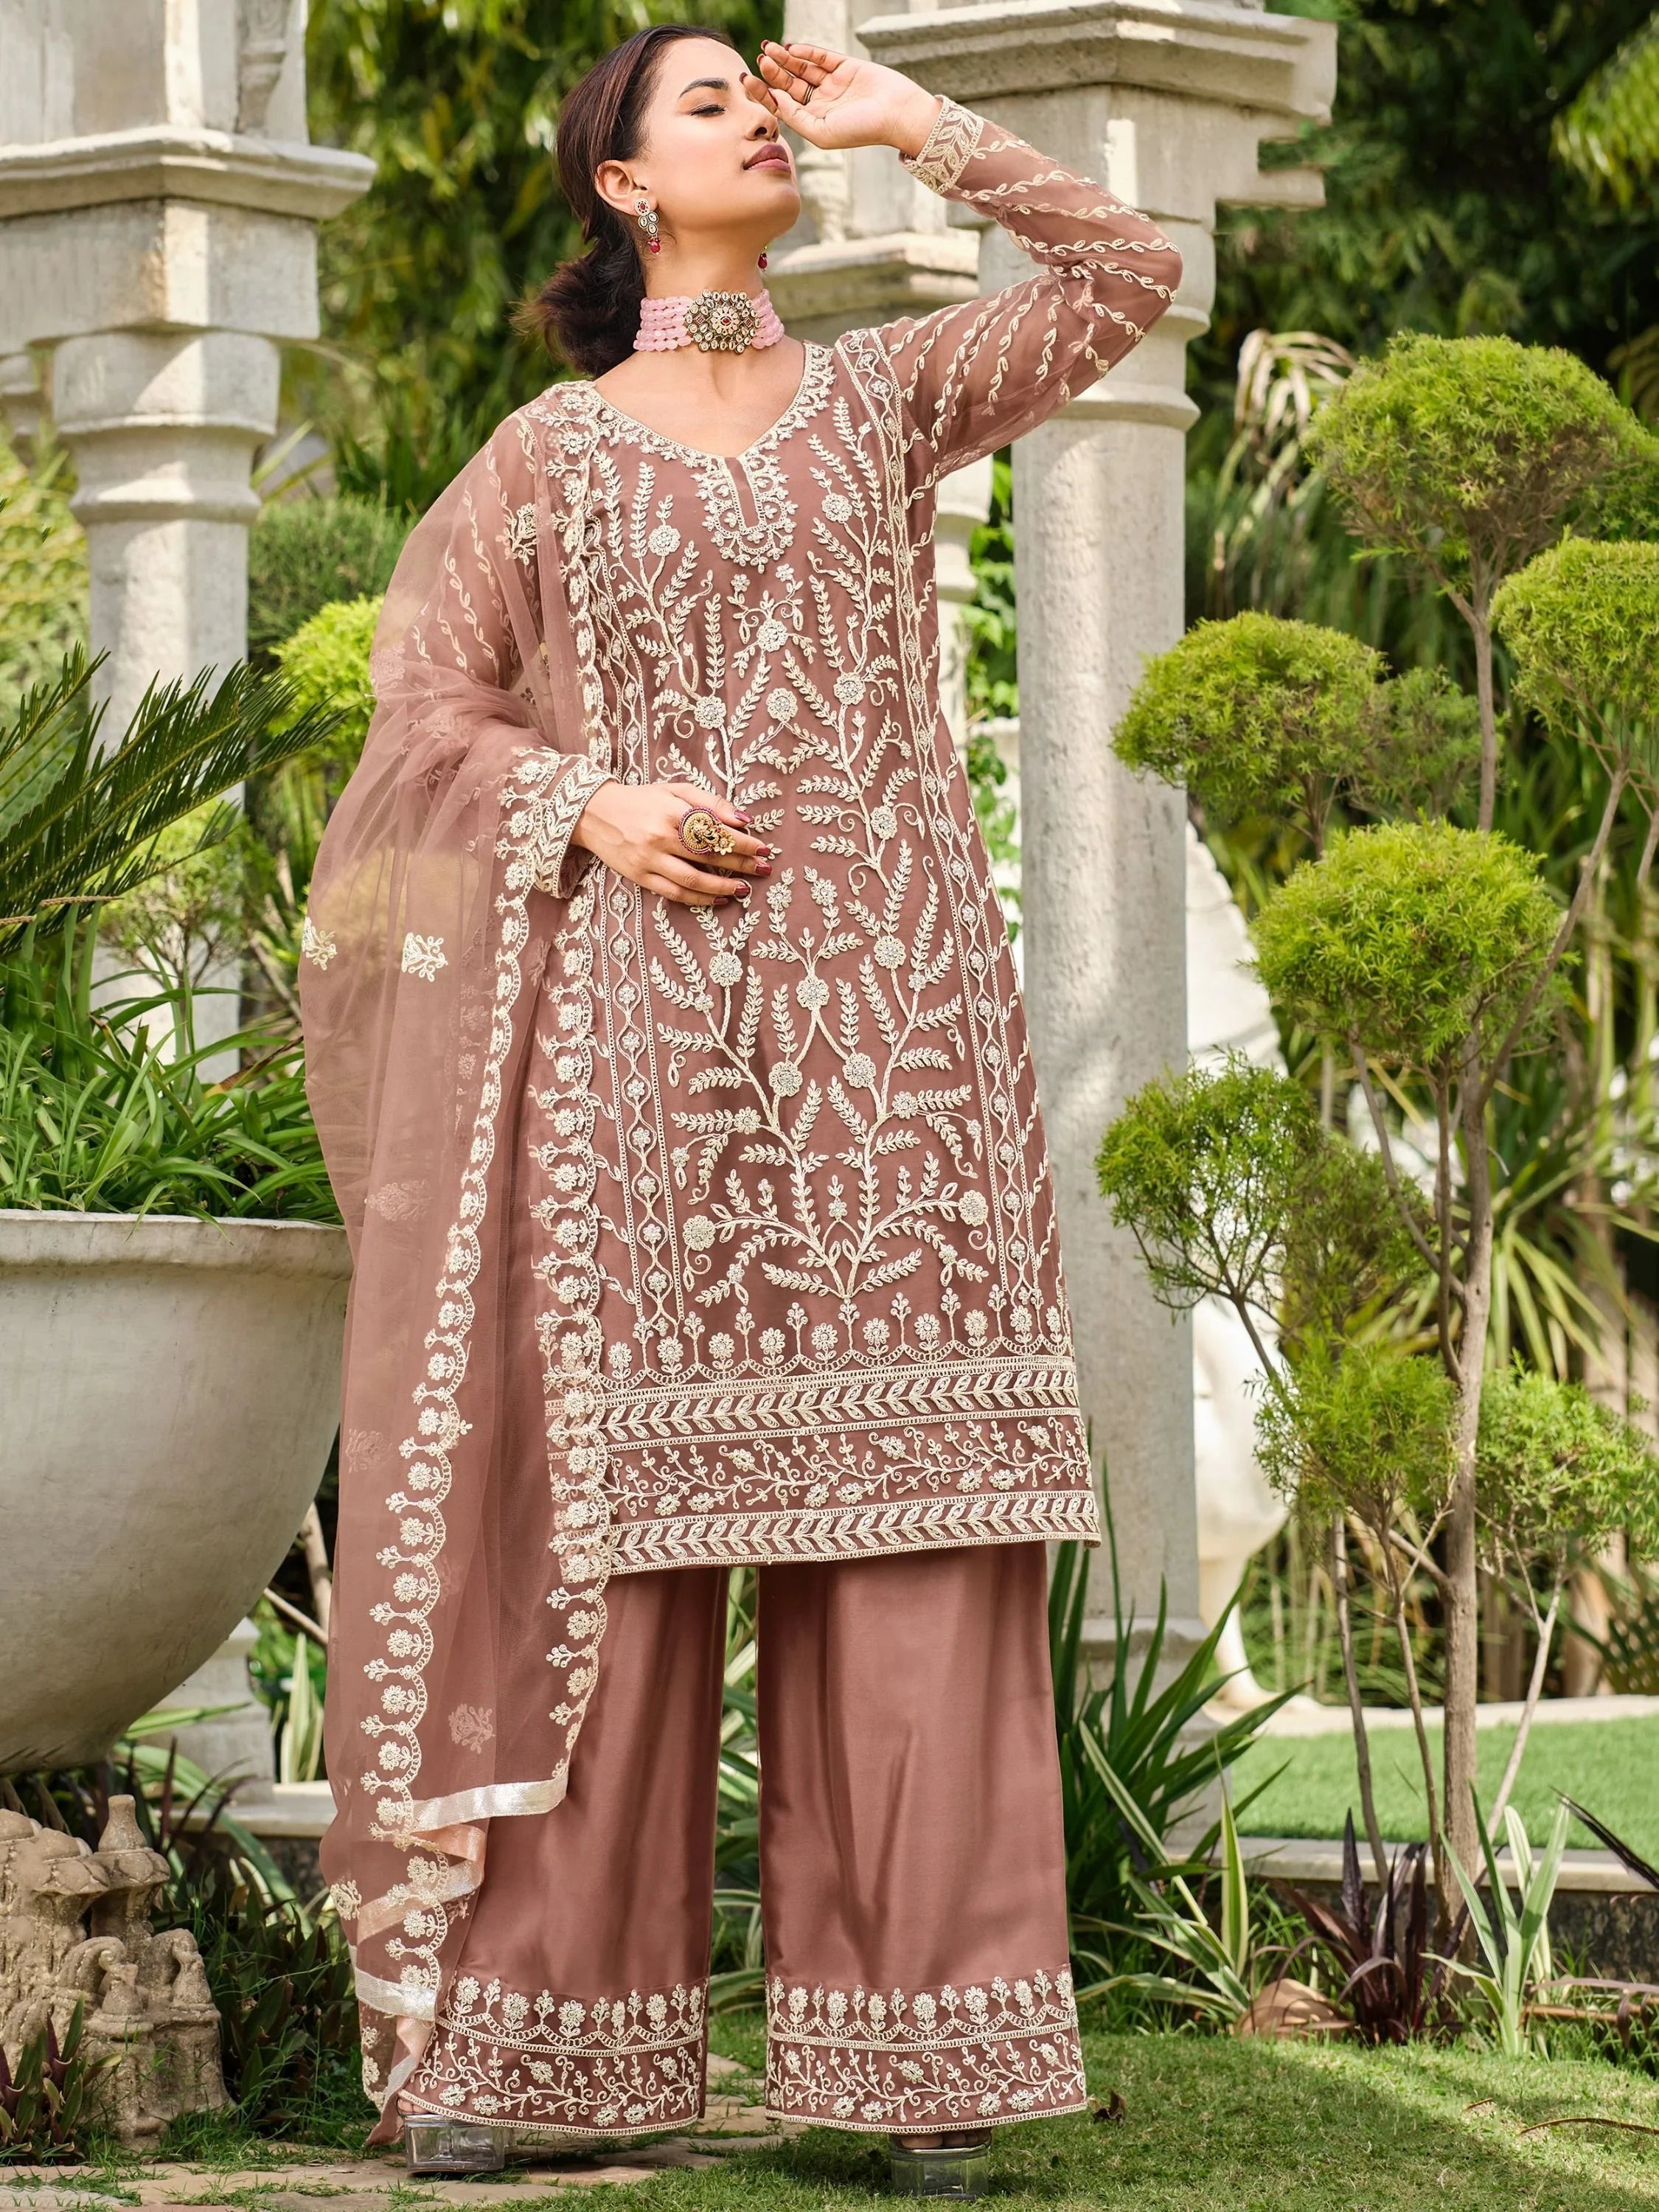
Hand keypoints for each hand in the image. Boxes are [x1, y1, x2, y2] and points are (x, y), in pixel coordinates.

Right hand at [571, 781, 771, 908]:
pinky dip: (699, 899)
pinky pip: (674, 893)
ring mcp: (649, 860)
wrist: (594, 813)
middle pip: (709, 856)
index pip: (715, 830)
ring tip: (745, 889)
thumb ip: (709, 802)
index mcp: (671, 812)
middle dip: (741, 864)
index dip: (742, 842)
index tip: (763, 848)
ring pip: (693, 880)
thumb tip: (743, 819)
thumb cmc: (641, 800)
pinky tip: (719, 899)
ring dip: (723, 887)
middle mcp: (660, 837)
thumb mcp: (674, 790)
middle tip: (763, 869)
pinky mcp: (640, 877)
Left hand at [749, 39, 942, 158]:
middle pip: (790, 84)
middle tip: (760, 59)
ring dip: (785, 59)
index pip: (783, 105)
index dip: (764, 92)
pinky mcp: (846, 66)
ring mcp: (834, 84)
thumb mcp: (821, 131)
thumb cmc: (861, 130)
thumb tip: (774, 99)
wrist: (897, 114)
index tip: (747, 80)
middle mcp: (822, 103)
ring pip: (803, 68)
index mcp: (814, 122)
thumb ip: (795, 117)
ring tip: (768, 49)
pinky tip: (791, 49)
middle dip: (773, 72)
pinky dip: (806, 52)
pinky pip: (821, 57)